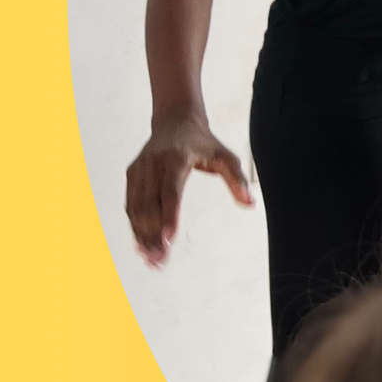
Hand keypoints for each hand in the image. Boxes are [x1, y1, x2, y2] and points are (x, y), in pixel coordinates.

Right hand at [125, 114, 252, 267]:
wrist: (175, 121)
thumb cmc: (204, 143)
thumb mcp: (226, 156)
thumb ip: (237, 179)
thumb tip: (250, 204)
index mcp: (175, 158)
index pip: (170, 192)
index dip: (169, 215)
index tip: (168, 238)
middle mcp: (152, 164)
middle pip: (150, 205)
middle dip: (153, 235)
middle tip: (159, 260)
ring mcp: (139, 169)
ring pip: (136, 208)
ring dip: (141, 235)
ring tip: (151, 259)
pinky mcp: (132, 175)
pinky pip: (130, 204)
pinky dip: (134, 226)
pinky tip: (141, 245)